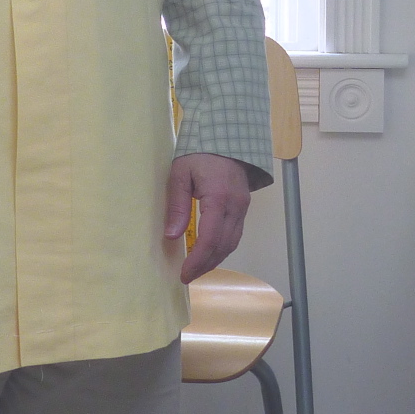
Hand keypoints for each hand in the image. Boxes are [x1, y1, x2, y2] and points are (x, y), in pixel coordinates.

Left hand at [164, 154, 250, 284]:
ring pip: (232, 243)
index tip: (184, 274)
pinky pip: (235, 234)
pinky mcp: (243, 207)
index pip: (210, 239)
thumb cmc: (198, 153)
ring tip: (196, 270)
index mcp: (218, 198)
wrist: (225, 136)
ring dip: (215, 259)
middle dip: (205, 265)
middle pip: (223, 246)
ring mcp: (243, 207)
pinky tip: (209, 253)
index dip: (197, 260)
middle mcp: (235, 207)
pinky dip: (222, 248)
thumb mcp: (180, 174)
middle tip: (187, 277)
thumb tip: (171, 236)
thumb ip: (177, 206)